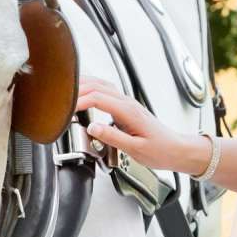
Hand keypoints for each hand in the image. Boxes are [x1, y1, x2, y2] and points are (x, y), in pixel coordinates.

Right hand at [76, 78, 208, 173]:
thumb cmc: (161, 151)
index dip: (79, 101)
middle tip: (60, 98)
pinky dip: (92, 89)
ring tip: (67, 91)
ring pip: (102, 85)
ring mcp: (127, 103)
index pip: (98, 98)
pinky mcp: (126, 108)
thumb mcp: (136, 149)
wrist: (177, 150)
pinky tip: (84, 94)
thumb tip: (93, 128)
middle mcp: (128, 103)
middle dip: (77, 89)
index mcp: (129, 111)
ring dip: (84, 85)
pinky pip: (106, 91)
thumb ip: (113, 137)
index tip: (66, 110)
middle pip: (98, 86)